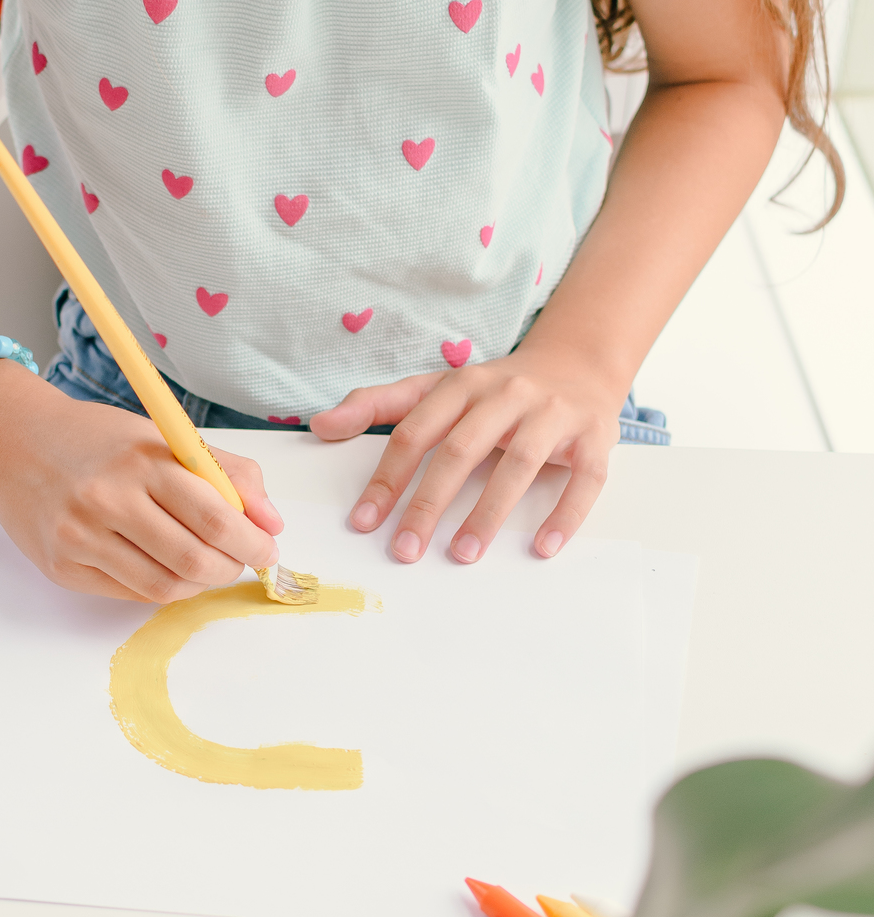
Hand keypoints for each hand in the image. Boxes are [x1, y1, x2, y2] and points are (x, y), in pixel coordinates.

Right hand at [0, 363, 282, 600]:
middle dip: (232, 568)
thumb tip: (271, 523)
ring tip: (207, 566)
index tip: (268, 548)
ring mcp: (80, 537)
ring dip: (200, 584)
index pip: (216, 518)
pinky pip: (131, 593)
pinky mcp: (63, 567)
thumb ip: (226, 473)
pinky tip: (169, 568)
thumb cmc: (95, 439)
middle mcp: (108, 500)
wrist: (9, 440)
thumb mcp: (163, 437)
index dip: (252, 543)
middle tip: (242, 562)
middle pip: (194, 559)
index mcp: (142, 461)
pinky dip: (164, 587)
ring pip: (165, 586)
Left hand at [311, 344, 623, 562]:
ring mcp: (553, 414)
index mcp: (464, 385)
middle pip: (461, 450)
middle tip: (405, 550)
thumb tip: (321, 426)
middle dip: (428, 503)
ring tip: (463, 555)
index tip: (365, 521)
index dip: (387, 478)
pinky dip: (566, 514)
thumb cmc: (497, 389)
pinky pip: (584, 478)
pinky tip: (543, 547)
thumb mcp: (438, 388)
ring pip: (519, 463)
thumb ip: (380, 405)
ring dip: (489, 512)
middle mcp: (507, 394)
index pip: (416, 432)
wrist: (579, 362)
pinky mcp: (595, 436)